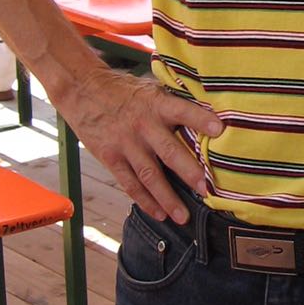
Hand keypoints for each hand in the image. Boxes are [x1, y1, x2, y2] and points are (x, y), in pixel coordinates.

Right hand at [65, 67, 223, 222]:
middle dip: (188, 171)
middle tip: (205, 189)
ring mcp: (126, 144)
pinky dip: (145, 200)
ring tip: (183, 216)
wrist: (83, 90)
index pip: (183, 110)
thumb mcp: (149, 88)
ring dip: (168, 198)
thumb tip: (205, 110)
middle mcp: (143, 125)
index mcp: (156, 103)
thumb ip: (171, 102)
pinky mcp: (111, 158)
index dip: (201, 119)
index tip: (220, 130)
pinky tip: (159, 213)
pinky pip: (130, 183)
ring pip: (150, 175)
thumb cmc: (123, 89)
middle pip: (168, 151)